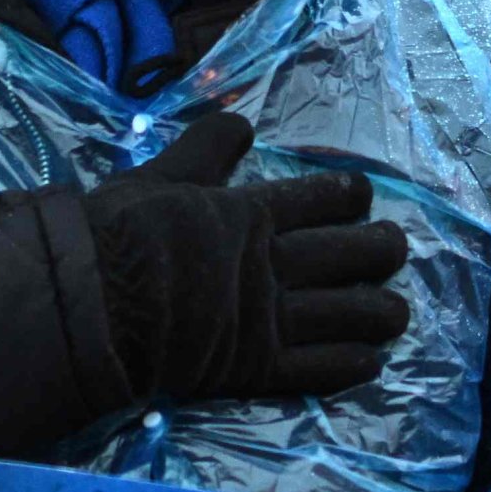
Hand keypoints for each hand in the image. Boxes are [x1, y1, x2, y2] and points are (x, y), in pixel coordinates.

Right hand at [83, 109, 411, 405]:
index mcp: (251, 214)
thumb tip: (241, 123)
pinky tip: (370, 361)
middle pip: (349, 254)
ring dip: (381, 312)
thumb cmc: (120, 234)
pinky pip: (319, 367)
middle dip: (381, 250)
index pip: (320, 199)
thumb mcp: (161, 174)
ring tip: (396, 313)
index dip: (349, 196)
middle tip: (394, 249)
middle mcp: (273, 265)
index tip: (362, 196)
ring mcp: (270, 319)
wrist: (94, 302)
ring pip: (348, 314)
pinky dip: (351, 363)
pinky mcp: (258, 367)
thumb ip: (205, 149)